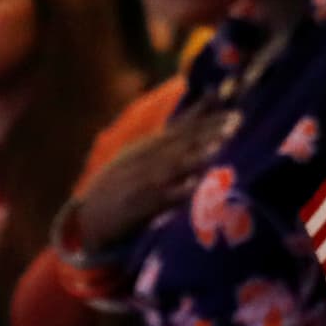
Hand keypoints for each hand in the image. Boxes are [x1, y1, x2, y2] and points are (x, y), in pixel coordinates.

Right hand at [62, 110, 228, 251]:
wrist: (89, 218)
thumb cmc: (121, 185)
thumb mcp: (140, 157)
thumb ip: (170, 139)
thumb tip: (201, 119)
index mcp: (147, 146)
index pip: (182, 126)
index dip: (206, 115)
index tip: (232, 108)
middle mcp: (145, 159)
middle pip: (182, 141)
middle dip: (209, 131)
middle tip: (236, 122)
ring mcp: (142, 182)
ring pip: (173, 165)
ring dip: (196, 155)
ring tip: (219, 146)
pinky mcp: (139, 207)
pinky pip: (161, 198)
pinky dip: (178, 191)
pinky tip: (195, 186)